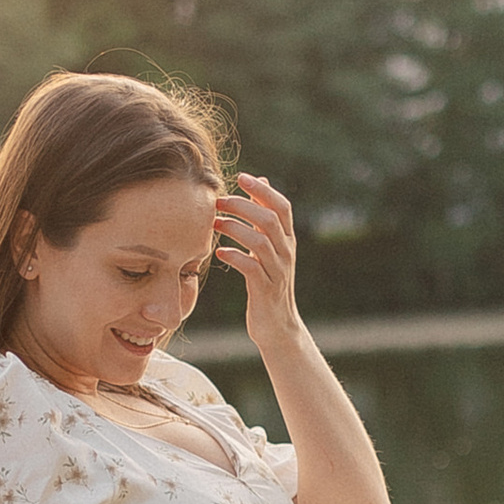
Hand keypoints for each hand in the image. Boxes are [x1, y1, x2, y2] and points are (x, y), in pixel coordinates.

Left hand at [213, 171, 299, 339]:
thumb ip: (266, 215)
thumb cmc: (268, 282)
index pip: (282, 206)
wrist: (278, 326)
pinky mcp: (265, 289)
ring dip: (234, 229)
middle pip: (269, 220)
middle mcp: (286, 253)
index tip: (241, 177)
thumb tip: (262, 180)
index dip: (263, 190)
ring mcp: (278, 271)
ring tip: (215, 224)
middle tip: (219, 201)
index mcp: (288, 240)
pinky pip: (251, 267)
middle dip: (243, 206)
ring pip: (260, 242)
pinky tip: (220, 254)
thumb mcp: (271, 246)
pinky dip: (234, 257)